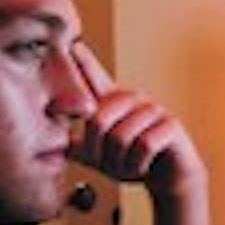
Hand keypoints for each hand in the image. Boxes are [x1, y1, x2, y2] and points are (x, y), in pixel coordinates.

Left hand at [67, 43, 206, 196]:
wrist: (170, 180)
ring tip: (129, 167)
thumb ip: (80, 147)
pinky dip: (139, 164)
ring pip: (121, 137)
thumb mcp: (101, 157)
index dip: (84, 62)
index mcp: (113, 103)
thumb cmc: (133, 163)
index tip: (72, 45)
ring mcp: (153, 109)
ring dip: (121, 163)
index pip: (95, 77)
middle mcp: (133, 100)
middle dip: (98, 152)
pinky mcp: (171, 124)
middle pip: (98, 120)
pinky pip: (145, 145)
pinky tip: (145, 166)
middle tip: (108, 165)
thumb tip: (52, 146)